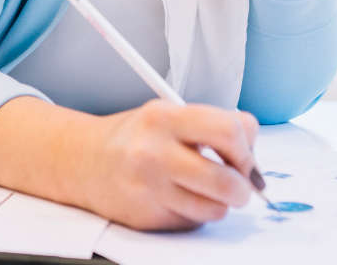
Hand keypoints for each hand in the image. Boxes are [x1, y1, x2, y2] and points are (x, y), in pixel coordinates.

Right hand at [78, 100, 260, 230]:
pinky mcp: (147, 217)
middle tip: (240, 186)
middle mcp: (155, 152)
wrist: (83, 161)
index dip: (246, 149)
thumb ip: (211, 127)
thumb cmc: (135, 137)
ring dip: (219, 204)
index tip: (244, 157)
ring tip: (204, 190)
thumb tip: (253, 163)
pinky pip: (192, 222)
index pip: (230, 130)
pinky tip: (178, 198)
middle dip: (243, 188)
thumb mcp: (169, 114)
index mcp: (165, 117)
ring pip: (214, 209)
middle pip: (226, 181)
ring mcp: (149, 188)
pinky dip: (195, 214)